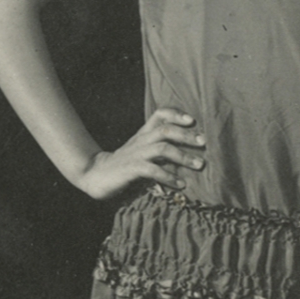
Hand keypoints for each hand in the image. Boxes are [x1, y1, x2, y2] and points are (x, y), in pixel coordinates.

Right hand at [76, 108, 205, 200]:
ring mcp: (136, 154)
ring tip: (199, 165)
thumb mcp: (143, 152)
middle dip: (187, 135)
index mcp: (144, 134)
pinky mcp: (131, 169)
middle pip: (165, 130)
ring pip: (163, 148)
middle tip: (204, 142)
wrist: (96, 175)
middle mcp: (141, 140)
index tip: (192, 120)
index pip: (159, 114)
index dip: (176, 114)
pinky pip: (153, 170)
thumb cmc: (125, 165)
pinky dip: (169, 176)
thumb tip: (191, 154)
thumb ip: (161, 150)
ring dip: (183, 156)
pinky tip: (180, 184)